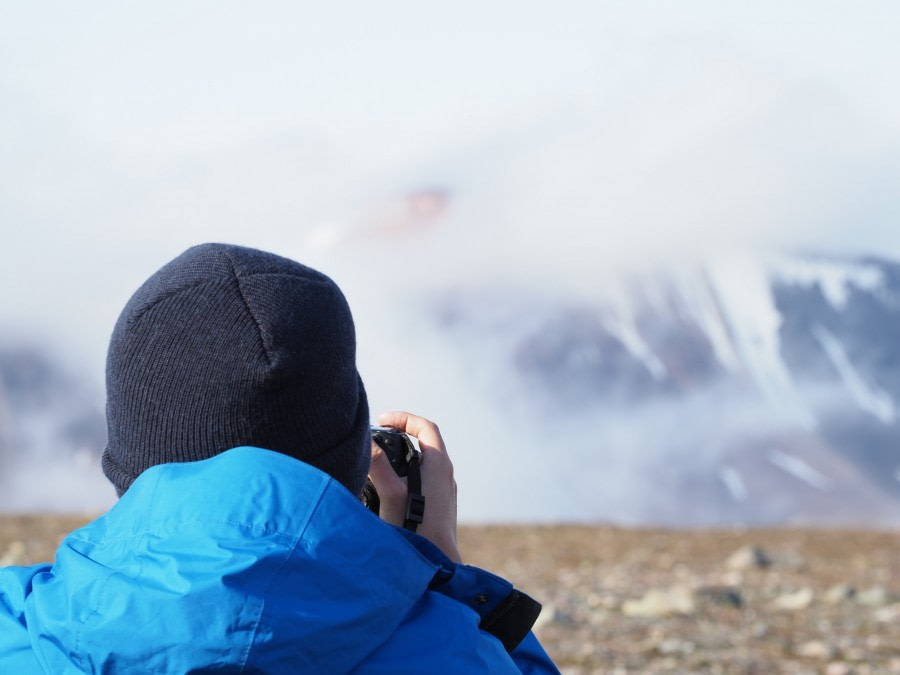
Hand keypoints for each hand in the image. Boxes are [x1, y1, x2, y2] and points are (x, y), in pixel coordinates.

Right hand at [368, 411, 461, 563]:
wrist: (438, 565)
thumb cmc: (417, 530)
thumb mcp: (392, 493)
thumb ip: (378, 466)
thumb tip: (366, 443)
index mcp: (439, 464)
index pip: (425, 427)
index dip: (404, 418)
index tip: (383, 420)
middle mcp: (446, 475)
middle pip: (426, 442)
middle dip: (402, 435)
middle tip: (379, 436)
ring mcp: (445, 491)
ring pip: (425, 462)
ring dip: (404, 455)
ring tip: (381, 460)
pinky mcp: (441, 506)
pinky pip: (425, 480)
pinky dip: (408, 473)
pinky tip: (389, 487)